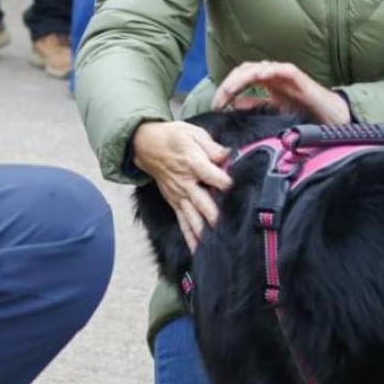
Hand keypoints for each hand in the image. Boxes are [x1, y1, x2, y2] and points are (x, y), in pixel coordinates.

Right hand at [131, 120, 231, 252]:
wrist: (145, 144)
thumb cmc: (172, 137)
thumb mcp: (193, 133)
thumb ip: (212, 146)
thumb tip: (229, 154)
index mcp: (193, 163)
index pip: (214, 177)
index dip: (226, 184)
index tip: (238, 190)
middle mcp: (186, 183)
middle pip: (203, 203)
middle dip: (215, 217)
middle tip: (227, 232)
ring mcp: (179, 195)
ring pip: (193, 218)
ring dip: (203, 233)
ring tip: (214, 247)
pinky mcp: (174, 202)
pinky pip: (182, 222)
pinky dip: (189, 237)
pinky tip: (197, 250)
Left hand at [210, 60, 351, 124]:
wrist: (331, 116)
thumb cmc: (305, 113)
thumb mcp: (274, 111)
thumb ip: (255, 106)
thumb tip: (233, 105)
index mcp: (266, 81)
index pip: (239, 78)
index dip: (225, 89)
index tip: (215, 106)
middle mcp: (272, 74)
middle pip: (243, 70)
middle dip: (227, 84)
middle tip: (217, 102)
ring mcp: (283, 73)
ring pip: (255, 68)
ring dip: (239, 79)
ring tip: (228, 92)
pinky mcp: (296, 75)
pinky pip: (278, 69)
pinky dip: (264, 72)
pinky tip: (255, 79)